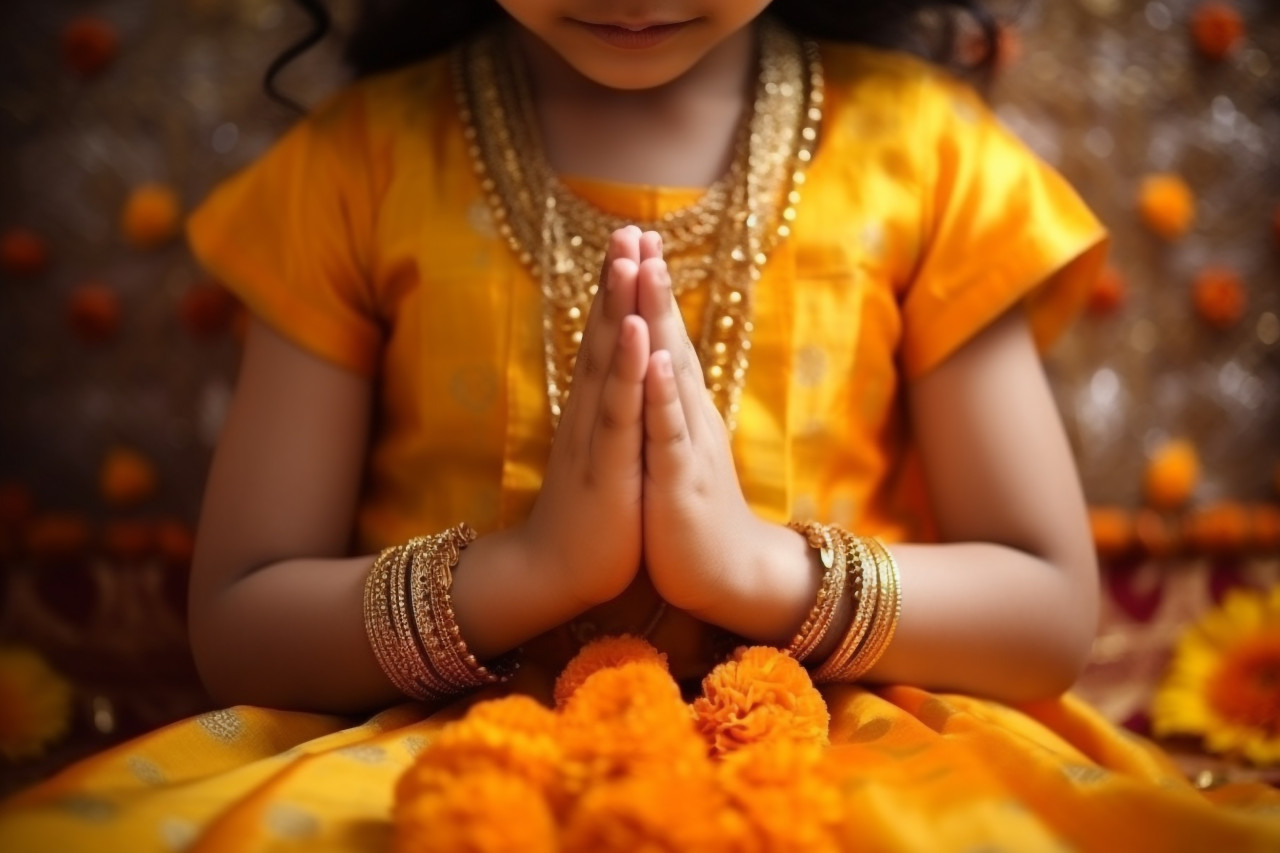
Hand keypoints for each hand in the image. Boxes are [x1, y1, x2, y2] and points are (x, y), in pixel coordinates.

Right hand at [513, 226, 657, 608]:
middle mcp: (591, 412)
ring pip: (609, 362)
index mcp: (595, 409)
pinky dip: (630, 370)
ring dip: (619, 307)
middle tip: (626, 227)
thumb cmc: (587, 512)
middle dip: (617, 281)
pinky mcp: (608, 467)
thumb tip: (611, 374)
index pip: (606, 337)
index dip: (618, 289)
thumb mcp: (601, 453)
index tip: (631, 241)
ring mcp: (597, 436)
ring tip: (629, 259)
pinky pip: (619, 412)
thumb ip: (606, 411)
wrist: (554, 571)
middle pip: (604, 335)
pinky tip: (639, 333)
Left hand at [635, 235, 765, 613]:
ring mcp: (685, 444)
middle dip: (651, 284)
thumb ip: (668, 406)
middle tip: (637, 231)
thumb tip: (660, 364)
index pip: (662, 337)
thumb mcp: (675, 449)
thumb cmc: (693, 511)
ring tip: (646, 270)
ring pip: (671, 373)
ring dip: (658, 320)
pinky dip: (661, 396)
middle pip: (668, 339)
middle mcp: (686, 415)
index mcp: (678, 409)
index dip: (647, 290)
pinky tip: (655, 360)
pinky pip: (668, 433)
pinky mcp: (681, 481)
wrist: (727, 573)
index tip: (633, 240)